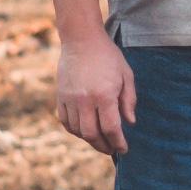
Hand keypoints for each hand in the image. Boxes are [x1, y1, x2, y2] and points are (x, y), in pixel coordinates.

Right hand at [56, 28, 136, 155]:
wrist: (81, 40)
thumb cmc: (108, 56)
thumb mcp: (126, 75)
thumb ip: (129, 100)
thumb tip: (130, 123)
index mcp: (104, 95)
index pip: (111, 128)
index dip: (118, 142)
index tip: (123, 149)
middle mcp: (85, 100)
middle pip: (92, 134)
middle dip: (103, 146)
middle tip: (111, 149)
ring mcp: (70, 99)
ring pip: (77, 131)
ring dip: (89, 140)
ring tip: (100, 140)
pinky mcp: (60, 97)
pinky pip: (65, 122)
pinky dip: (75, 130)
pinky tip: (84, 130)